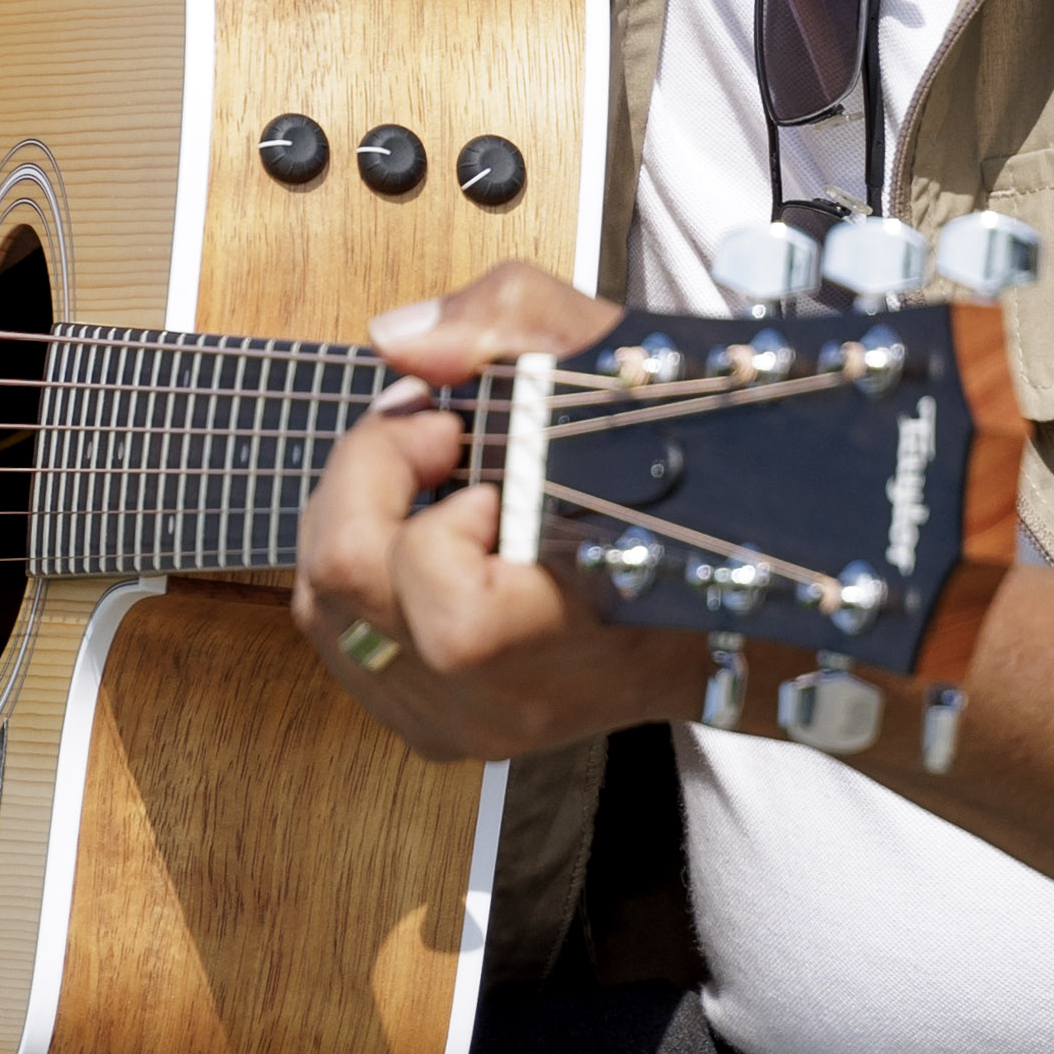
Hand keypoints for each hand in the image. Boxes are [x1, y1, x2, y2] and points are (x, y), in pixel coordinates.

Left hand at [284, 262, 711, 758]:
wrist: (729, 613)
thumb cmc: (682, 490)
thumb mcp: (618, 364)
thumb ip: (506, 323)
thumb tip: (397, 340)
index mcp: (548, 630)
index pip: (428, 572)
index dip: (416, 480)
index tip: (459, 428)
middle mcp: (491, 698)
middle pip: (340, 581)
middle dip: (363, 477)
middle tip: (425, 433)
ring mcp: (456, 724)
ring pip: (323, 610)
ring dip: (355, 520)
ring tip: (421, 476)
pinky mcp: (433, 731)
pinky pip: (342, 643)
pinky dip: (361, 575)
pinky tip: (415, 535)